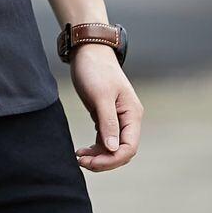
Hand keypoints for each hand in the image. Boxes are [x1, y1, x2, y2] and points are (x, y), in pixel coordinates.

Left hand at [71, 43, 143, 171]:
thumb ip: (108, 122)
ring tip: (79, 157)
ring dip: (98, 156)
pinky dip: (95, 148)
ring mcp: (117, 117)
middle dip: (104, 160)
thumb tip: (114, 149)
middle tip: (82, 162)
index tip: (93, 162)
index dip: (113, 159)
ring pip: (112, 147)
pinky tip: (82, 151)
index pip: (129, 147)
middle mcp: (128, 118)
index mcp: (132, 113)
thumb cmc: (95, 69)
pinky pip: (104, 139)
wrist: (87, 50)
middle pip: (121, 150)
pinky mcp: (104, 115)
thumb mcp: (100, 95)